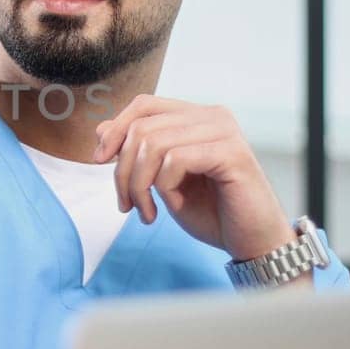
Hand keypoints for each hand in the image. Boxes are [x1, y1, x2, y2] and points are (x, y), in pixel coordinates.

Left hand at [93, 96, 291, 261]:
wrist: (250, 243)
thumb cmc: (211, 212)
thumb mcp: (163, 181)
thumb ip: (138, 153)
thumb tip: (101, 129)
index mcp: (196, 117)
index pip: (144, 105)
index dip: (116, 128)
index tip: (99, 160)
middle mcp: (212, 116)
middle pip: (142, 127)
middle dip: (122, 170)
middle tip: (126, 204)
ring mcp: (224, 131)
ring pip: (153, 144)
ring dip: (139, 185)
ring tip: (145, 212)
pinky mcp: (232, 153)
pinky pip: (176, 160)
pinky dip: (163, 187)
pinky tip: (170, 207)